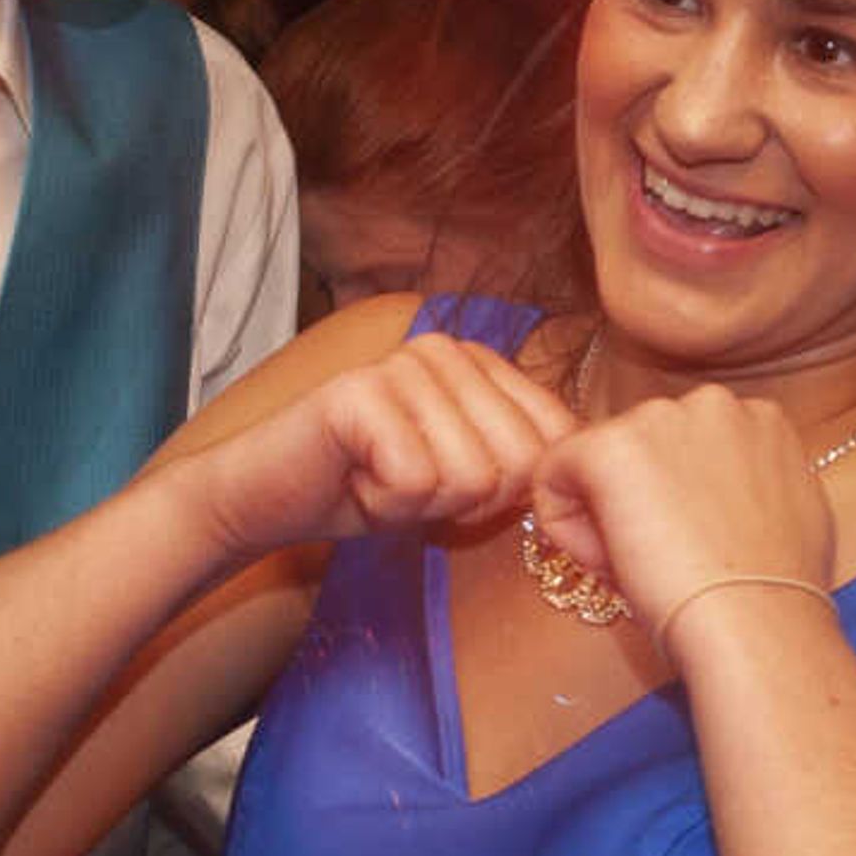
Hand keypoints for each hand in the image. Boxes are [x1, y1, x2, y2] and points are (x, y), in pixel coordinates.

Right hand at [181, 334, 575, 558]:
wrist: (270, 498)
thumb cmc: (369, 490)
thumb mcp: (464, 479)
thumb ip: (520, 464)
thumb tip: (585, 473)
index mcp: (484, 363)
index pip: (554, 445)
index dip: (503, 495)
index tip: (445, 487)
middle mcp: (450, 350)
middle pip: (516, 467)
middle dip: (463, 503)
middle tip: (406, 485)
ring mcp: (404, 363)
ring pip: (470, 478)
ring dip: (420, 506)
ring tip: (377, 479)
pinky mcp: (361, 391)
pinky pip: (416, 483)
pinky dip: (384, 505)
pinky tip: (354, 480)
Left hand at [526, 384, 836, 655]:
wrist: (758, 622)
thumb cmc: (776, 597)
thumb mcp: (786, 519)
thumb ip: (750, 487)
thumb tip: (717, 498)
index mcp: (758, 417)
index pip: (684, 450)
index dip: (677, 507)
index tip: (692, 553)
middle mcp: (712, 402)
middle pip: (639, 452)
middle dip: (637, 506)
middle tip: (660, 566)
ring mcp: (660, 417)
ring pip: (595, 464)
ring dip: (604, 517)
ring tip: (643, 568)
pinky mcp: (609, 446)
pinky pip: (553, 475)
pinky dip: (565, 527)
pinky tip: (608, 565)